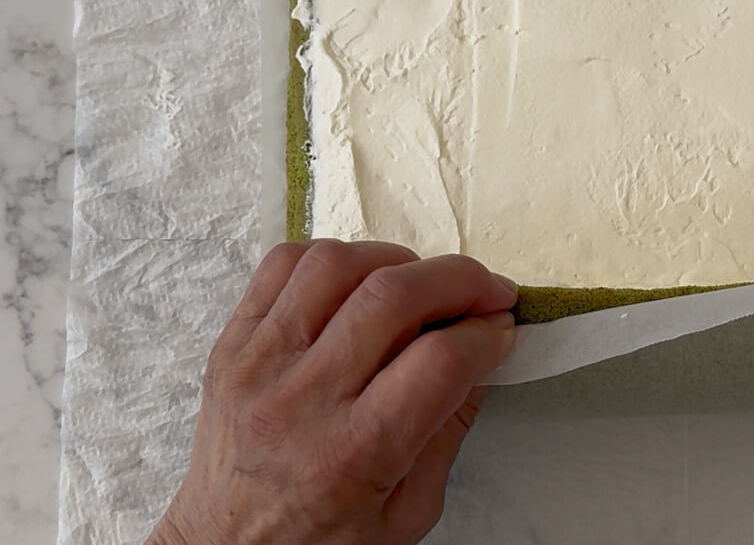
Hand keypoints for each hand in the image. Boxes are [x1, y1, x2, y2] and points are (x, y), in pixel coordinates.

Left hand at [149, 240, 517, 544]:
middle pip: (393, 296)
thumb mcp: (408, 512)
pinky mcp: (231, 343)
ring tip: (421, 285)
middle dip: (459, 280)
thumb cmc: (319, 543)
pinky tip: (360, 282)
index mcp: (353, 453)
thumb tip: (484, 354)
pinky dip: (334, 257)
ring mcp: (258, 363)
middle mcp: (301, 399)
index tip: (503, 329)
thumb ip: (450, 429)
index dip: (487, 332)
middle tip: (486, 292)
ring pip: (338, 264)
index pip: (439, 359)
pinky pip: (284, 265)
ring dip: (397, 261)